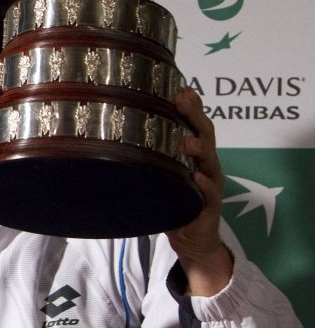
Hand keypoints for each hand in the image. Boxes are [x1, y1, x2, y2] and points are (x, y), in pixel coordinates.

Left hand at [165, 87, 232, 295]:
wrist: (191, 239)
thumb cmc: (172, 200)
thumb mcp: (161, 172)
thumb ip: (149, 153)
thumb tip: (116, 129)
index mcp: (195, 155)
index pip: (195, 124)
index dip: (190, 106)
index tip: (180, 88)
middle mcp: (206, 166)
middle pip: (205, 136)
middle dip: (196, 117)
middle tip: (184, 101)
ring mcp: (211, 185)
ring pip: (210, 163)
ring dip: (200, 150)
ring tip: (188, 141)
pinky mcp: (209, 207)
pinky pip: (209, 195)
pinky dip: (203, 186)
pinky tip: (196, 179)